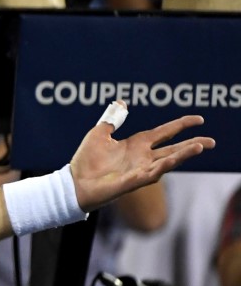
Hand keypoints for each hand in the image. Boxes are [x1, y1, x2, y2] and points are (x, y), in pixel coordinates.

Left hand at [69, 101, 212, 210]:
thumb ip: (112, 119)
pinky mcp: (133, 181)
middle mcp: (142, 157)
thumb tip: (122, 103)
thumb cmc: (86, 160)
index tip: (198, 119)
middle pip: (173, 149)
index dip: (180, 125)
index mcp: (136, 144)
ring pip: (168, 161)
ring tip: (200, 147)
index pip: (164, 132)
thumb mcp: (99, 134)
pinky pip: (152, 173)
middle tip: (211, 141)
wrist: (75, 182)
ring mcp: (140, 169)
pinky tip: (174, 160)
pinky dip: (164, 166)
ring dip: (184, 154)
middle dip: (192, 145)